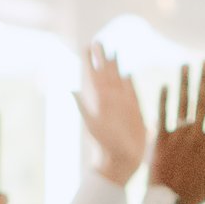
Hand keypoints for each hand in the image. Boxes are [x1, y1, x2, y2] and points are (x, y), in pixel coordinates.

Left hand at [77, 43, 147, 185]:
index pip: (92, 74)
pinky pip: (131, 92)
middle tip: (99, 41)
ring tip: (114, 52)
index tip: (87, 46)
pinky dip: (129, 82)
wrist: (119, 162)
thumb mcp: (91, 125)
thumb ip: (82, 108)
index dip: (89, 60)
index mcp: (98, 99)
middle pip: (105, 73)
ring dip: (115, 66)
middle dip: (102, 58)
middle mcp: (109, 99)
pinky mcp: (134, 112)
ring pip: (118, 80)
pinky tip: (127, 74)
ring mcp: (122, 104)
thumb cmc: (103, 146)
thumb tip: (70, 90)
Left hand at [148, 62, 204, 203]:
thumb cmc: (200, 192)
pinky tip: (165, 85)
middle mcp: (196, 135)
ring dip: (184, 83)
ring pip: (182, 103)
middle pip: (202, 101)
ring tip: (186, 66)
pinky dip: (163, 100)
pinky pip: (162, 115)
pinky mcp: (160, 140)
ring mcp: (178, 136)